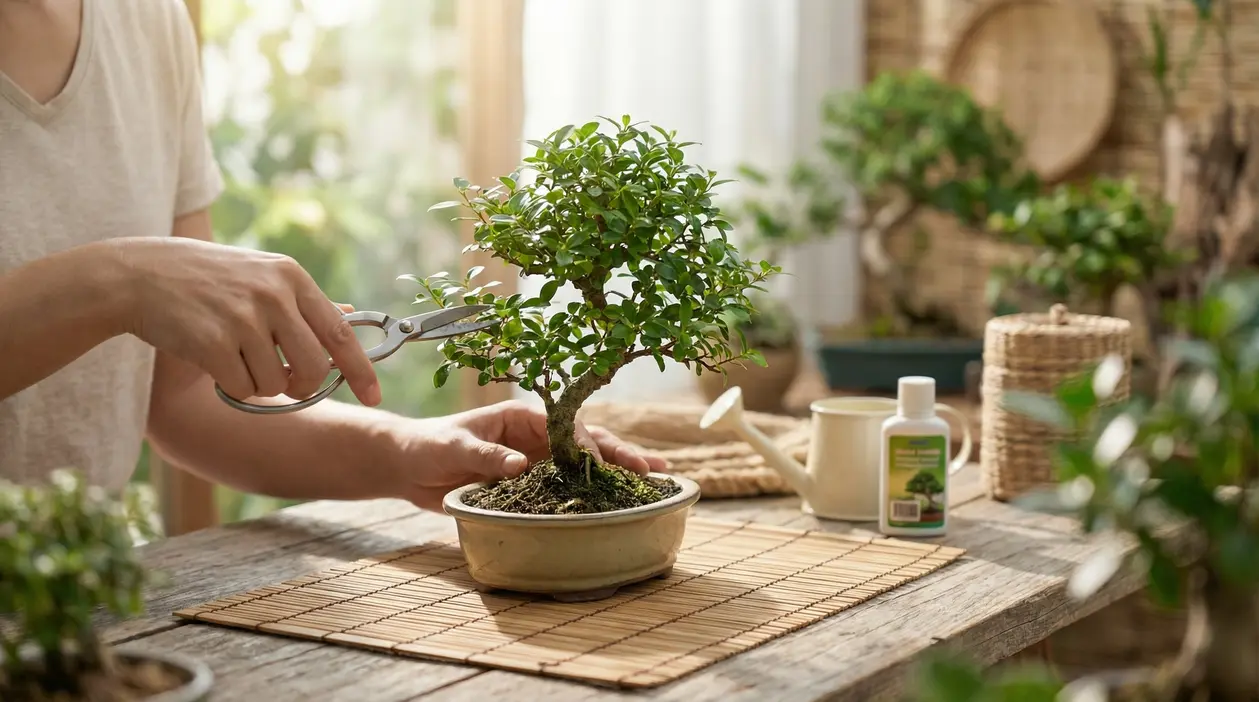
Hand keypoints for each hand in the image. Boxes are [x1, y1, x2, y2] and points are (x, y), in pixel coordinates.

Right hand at [110, 237, 380, 405]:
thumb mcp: (261, 274)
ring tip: (235, 356)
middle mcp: (273, 295)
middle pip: (314, 367)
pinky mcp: (213, 342)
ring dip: (259, 383)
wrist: (139, 275)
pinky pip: (242, 388)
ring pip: (277, 383)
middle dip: (303, 386)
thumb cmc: (205, 278)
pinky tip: (213, 360)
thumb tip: (350, 315)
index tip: (374, 396)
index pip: (340, 332)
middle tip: (284, 381)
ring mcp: (243, 318)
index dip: (360, 369)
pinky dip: (231, 386)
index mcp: (291, 277)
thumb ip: (302, 300)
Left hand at [393, 400, 667, 509]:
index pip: (566, 426)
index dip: (587, 444)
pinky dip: (592, 492)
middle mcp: (535, 436)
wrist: (406, 465)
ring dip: (617, 471)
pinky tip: (618, 502)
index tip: (600, 464)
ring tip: (654, 480)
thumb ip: (485, 454)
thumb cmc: (427, 445)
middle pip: (587, 442)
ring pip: (584, 464)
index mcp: (521, 416)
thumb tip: (519, 465)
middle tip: (654, 468)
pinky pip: (565, 487)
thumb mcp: (453, 446)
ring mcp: (536, 459)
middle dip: (621, 453)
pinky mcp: (529, 483)